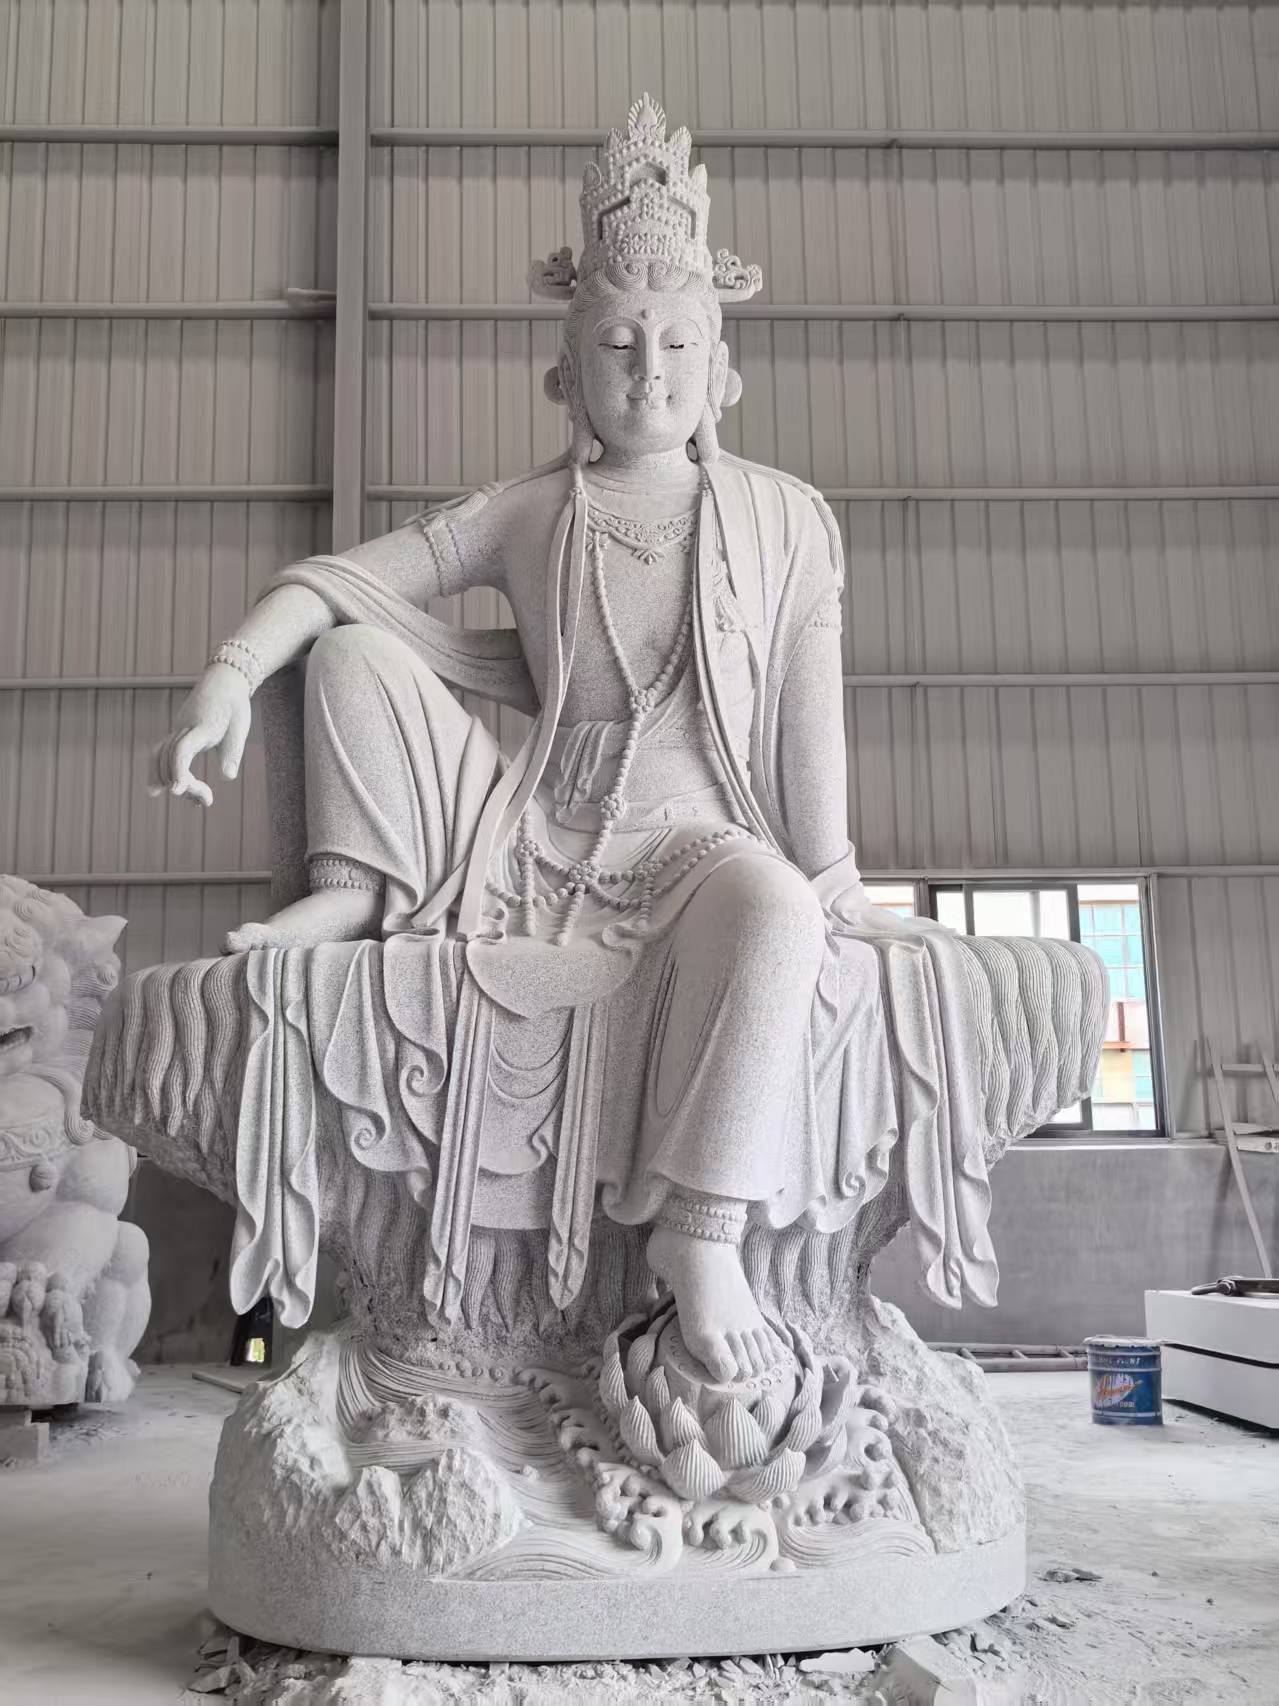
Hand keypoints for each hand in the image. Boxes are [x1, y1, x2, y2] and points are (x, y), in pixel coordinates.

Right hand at [148, 662, 251, 806]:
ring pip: (161, 756)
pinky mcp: (176, 731)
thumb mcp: (240, 728)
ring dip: (170, 779)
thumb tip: (227, 777)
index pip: (182, 750)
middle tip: (206, 801)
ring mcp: (177, 728)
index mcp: (202, 727)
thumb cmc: (234, 705)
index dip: (178, 770)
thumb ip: (232, 752)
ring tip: (191, 799)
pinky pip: (162, 752)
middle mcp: (184, 727)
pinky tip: (169, 787)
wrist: (223, 680)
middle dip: (183, 783)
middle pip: (171, 759)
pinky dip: (162, 769)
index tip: (177, 791)